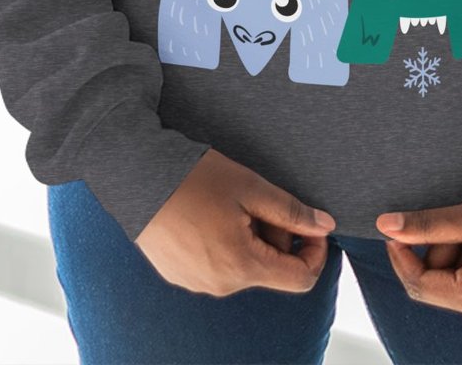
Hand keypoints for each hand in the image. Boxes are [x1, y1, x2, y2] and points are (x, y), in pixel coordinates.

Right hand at [135, 148, 334, 295]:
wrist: (135, 177)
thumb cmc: (192, 179)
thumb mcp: (250, 187)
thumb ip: (291, 211)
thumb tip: (325, 226)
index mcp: (242, 266)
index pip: (300, 279)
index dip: (315, 251)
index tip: (309, 224)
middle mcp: (221, 284)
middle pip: (271, 268)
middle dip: (276, 235)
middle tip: (258, 199)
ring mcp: (198, 282)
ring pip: (245, 265)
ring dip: (251, 237)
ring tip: (230, 202)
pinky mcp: (181, 274)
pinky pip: (218, 264)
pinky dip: (226, 242)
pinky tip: (210, 213)